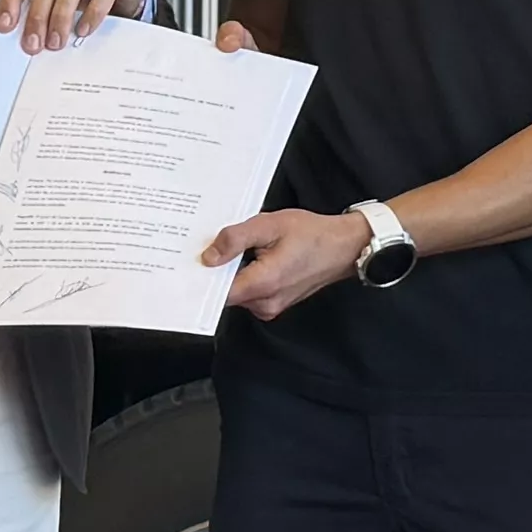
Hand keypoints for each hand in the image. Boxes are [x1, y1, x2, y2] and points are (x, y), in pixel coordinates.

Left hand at [207, 206, 365, 320]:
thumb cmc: (311, 233)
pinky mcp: (274, 303)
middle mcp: (265, 303)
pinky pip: (249, 293)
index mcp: (263, 284)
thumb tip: (208, 256)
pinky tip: (248, 256)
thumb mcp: (270, 225)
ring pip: (236, 293)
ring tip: (234, 248)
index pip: (217, 293)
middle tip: (209, 247)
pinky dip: (243, 277)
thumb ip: (236, 239)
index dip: (200, 279)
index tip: (188, 264)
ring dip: (230, 273)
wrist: (343, 247)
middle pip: (224, 293)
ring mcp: (270, 306)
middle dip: (215, 272)